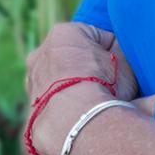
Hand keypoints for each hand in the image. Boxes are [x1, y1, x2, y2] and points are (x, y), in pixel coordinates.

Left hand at [24, 21, 118, 154]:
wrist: (76, 121)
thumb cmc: (103, 85)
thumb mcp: (124, 59)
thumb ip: (120, 48)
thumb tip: (116, 50)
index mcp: (64, 33)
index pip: (96, 37)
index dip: (112, 52)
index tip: (120, 68)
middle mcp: (41, 52)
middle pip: (73, 57)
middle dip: (88, 68)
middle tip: (107, 85)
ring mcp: (32, 80)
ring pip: (60, 80)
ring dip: (74, 87)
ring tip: (92, 103)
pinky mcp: (30, 108)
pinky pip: (54, 103)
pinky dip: (65, 107)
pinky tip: (79, 116)